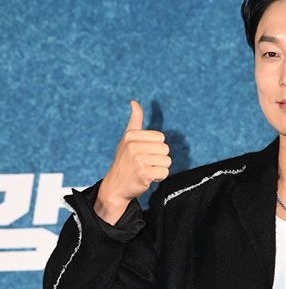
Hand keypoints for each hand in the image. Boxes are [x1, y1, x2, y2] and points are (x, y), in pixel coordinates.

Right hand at [97, 100, 171, 214]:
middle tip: (146, 164)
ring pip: (167, 161)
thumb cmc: (124, 162)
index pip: (160, 137)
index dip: (156, 147)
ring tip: (147, 171)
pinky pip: (164, 173)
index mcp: (131, 135)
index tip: (145, 154)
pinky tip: (148, 179)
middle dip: (159, 159)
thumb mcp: (127, 139)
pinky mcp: (144, 174)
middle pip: (165, 149)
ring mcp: (138, 160)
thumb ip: (134, 121)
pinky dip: (160, 178)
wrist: (115, 187)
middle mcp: (134, 146)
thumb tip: (134, 102)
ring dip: (160, 169)